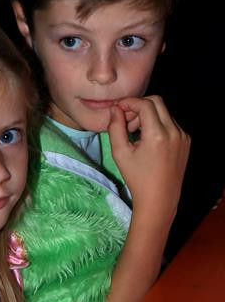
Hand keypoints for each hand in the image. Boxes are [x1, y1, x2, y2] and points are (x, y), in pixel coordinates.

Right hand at [108, 95, 190, 220]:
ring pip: (164, 112)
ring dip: (149, 115)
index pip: (145, 104)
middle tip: (127, 121)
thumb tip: (115, 109)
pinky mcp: (186, 141)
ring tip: (135, 133)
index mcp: (157, 135)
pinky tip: (148, 140)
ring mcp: (182, 136)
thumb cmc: (137, 178)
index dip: (129, 102)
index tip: (118, 109)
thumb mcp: (120, 153)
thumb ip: (116, 127)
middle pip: (157, 102)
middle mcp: (174, 132)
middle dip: (139, 106)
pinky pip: (170, 123)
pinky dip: (158, 124)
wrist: (159, 199)